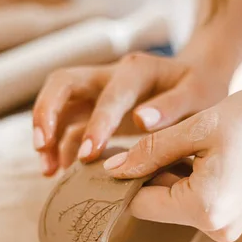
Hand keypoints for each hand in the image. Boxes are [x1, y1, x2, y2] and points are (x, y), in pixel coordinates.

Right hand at [32, 51, 229, 175]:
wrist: (197, 78)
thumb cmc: (200, 88)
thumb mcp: (199, 95)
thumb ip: (173, 107)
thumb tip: (141, 121)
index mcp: (137, 71)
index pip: (109, 95)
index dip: (96, 124)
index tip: (89, 155)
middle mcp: (111, 75)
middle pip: (64, 82)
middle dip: (46, 112)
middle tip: (41, 146)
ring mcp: (100, 91)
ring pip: (59, 102)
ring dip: (46, 132)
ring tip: (47, 168)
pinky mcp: (96, 109)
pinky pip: (69, 124)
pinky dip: (60, 146)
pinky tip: (58, 170)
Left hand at [103, 81, 241, 241]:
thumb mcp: (198, 127)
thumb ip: (150, 151)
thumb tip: (112, 169)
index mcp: (204, 208)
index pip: (139, 203)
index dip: (124, 179)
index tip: (118, 153)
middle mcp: (214, 228)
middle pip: (157, 205)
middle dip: (148, 174)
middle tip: (156, 138)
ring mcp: (226, 227)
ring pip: (174, 202)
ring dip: (169, 174)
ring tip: (189, 141)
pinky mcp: (233, 219)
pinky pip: (194, 202)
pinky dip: (188, 179)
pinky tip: (201, 153)